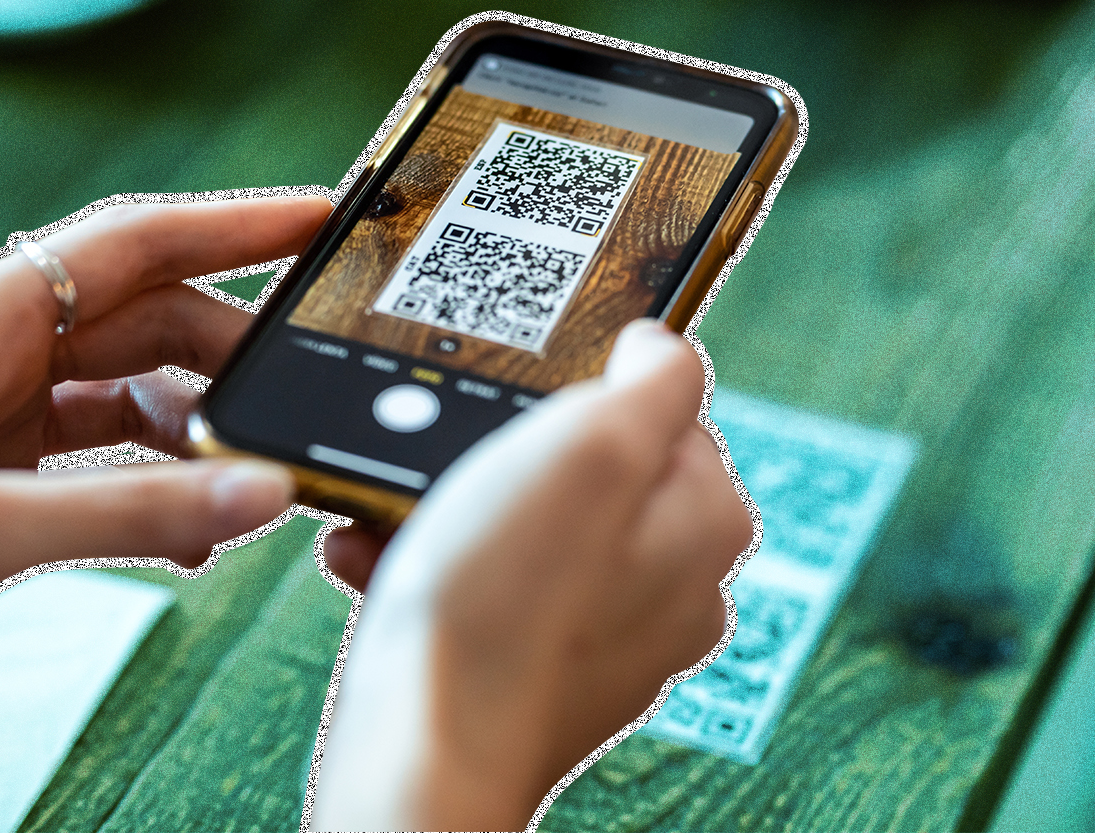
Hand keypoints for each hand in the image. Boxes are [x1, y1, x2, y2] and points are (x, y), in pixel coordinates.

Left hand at [0, 196, 332, 764]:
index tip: (320, 220)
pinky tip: (195, 531)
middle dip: (235, 349)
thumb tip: (265, 492)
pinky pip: (110, 451)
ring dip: (201, 424)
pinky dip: (161, 479)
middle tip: (313, 388)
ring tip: (257, 472)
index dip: (236, 223)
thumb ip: (133, 509)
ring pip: (136, 385)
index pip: (138, 241)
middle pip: (150, 315)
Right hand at [313, 320, 754, 831]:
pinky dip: (434, 566)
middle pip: (587, 470)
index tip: (523, 409)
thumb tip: (658, 346)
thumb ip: (651, 379)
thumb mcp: (591, 445)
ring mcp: (606, 636)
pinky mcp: (539, 670)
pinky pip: (488, 587)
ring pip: (525, 527)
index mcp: (705, 524)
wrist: (423, 748)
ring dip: (452, 507)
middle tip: (449, 459)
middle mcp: (672, 586)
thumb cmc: (502, 601)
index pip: (664, 412)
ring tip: (402, 517)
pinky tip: (388, 565)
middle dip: (502, 454)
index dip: (584, 395)